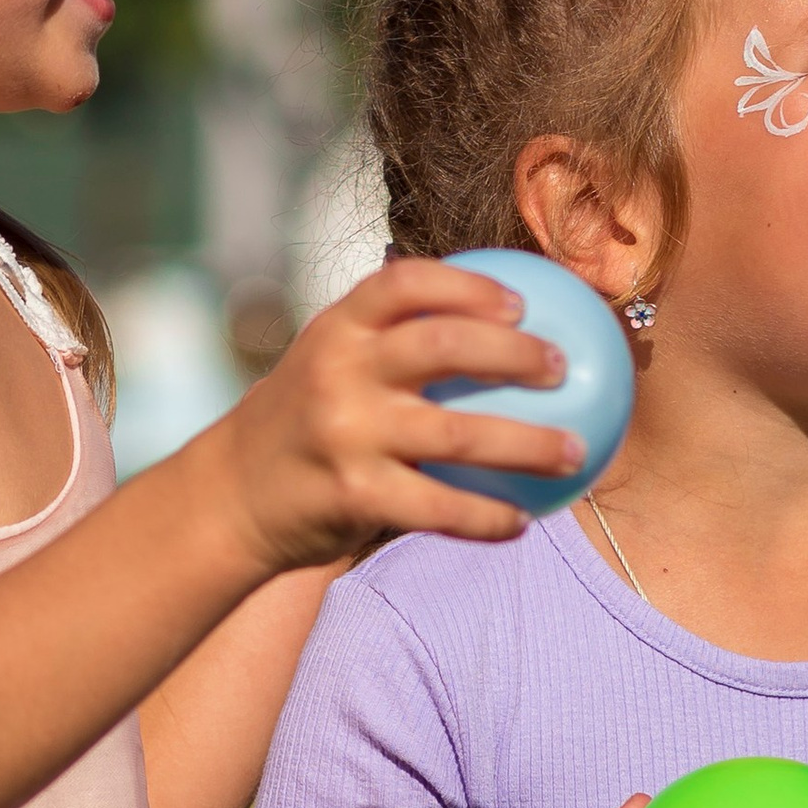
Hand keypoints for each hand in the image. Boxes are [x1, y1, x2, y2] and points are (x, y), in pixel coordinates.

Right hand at [199, 260, 582, 573]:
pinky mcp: (354, 496)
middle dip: (515, 355)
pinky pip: (440, 508)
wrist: (230, 498)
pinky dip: (487, 518)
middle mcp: (339, 372)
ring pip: (458, 436)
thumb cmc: (301, 424)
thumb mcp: (325, 362)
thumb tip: (490, 318)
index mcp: (336, 329)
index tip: (522, 303)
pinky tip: (522, 523)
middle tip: (563, 367)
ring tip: (577, 453)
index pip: (406, 284)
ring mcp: (346, 434)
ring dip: (529, 445)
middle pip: (443, 347)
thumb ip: (385, 342)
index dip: (469, 286)